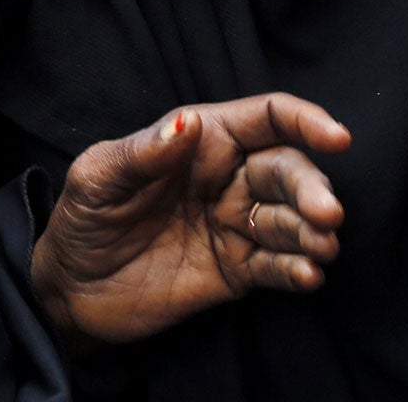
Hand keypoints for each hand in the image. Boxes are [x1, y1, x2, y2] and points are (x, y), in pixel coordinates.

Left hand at [31, 93, 348, 346]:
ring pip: (291, 218)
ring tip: (322, 247)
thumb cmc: (83, 217)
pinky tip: (307, 275)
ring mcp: (236, 224)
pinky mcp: (237, 270)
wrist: (71, 289)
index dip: (306, 121)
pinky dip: (297, 269)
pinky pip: (276, 265)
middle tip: (327, 214)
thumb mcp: (98, 177)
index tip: (337, 137)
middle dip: (313, 187)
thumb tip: (186, 125)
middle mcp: (229, 176)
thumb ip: (143, 153)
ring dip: (314, 231)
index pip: (268, 118)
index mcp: (203, 139)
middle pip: (288, 170)